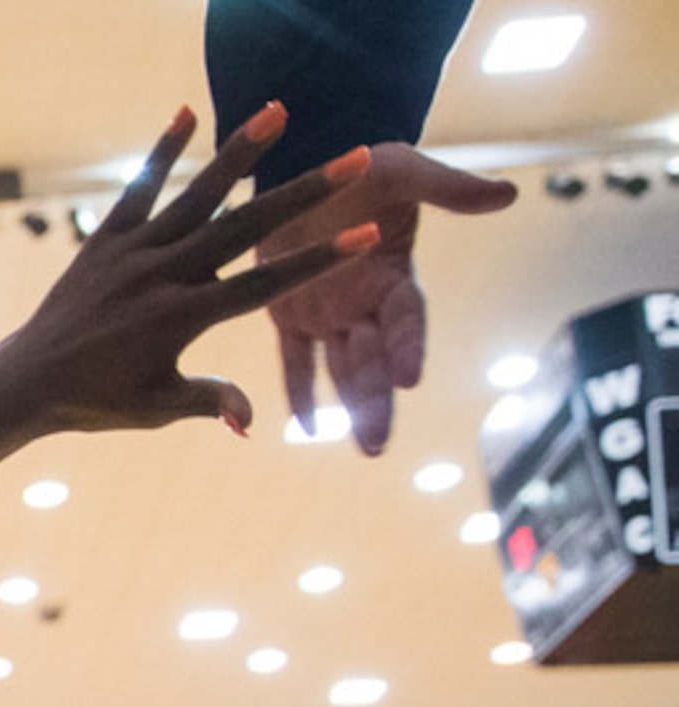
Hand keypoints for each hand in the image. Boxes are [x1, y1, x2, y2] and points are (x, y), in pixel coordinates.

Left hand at [0, 102, 374, 439]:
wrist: (25, 381)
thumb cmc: (96, 401)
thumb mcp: (155, 408)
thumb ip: (208, 401)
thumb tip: (253, 418)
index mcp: (182, 318)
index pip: (264, 285)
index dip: (318, 259)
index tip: (366, 233)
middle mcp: (161, 276)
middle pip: (244, 228)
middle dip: (302, 192)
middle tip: (354, 158)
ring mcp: (132, 253)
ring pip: (195, 195)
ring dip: (238, 153)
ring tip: (277, 112)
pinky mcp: (106, 240)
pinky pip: (139, 190)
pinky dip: (163, 153)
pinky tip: (189, 112)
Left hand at [256, 143, 517, 453]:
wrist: (310, 166)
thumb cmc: (362, 167)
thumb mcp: (404, 169)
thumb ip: (448, 188)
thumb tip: (507, 194)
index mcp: (393, 275)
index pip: (406, 319)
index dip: (408, 347)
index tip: (410, 378)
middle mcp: (365, 304)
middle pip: (376, 359)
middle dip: (377, 401)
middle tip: (378, 444)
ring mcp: (330, 314)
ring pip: (342, 370)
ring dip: (352, 407)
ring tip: (367, 447)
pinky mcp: (292, 316)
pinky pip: (296, 363)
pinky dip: (300, 392)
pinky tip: (305, 428)